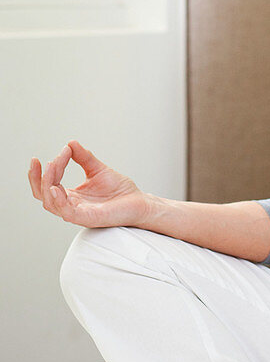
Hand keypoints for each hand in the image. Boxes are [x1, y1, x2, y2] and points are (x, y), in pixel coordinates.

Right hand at [28, 141, 150, 228]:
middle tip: (43, 161)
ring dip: (48, 184)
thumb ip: (84, 158)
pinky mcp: (88, 218)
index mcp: (72, 196)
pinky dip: (58, 201)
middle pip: (43, 195)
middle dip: (38, 178)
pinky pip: (67, 212)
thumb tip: (70, 143)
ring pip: (51, 203)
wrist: (139, 202)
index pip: (49, 184)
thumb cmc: (120, 191)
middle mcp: (71, 206)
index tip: (63, 150)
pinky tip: (56, 188)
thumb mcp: (98, 169)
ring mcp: (78, 213)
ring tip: (51, 166)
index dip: (49, 168)